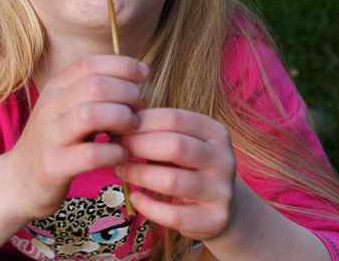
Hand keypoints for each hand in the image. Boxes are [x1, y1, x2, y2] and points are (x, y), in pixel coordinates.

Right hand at [3, 55, 149, 219]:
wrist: (19, 180)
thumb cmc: (56, 142)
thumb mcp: (68, 109)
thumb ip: (93, 93)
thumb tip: (132, 82)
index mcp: (55, 88)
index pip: (90, 64)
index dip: (122, 65)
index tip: (144, 74)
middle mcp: (50, 107)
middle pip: (94, 85)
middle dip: (126, 93)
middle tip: (138, 110)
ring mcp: (49, 136)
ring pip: (90, 115)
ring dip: (121, 119)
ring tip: (131, 130)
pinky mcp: (52, 166)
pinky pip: (89, 154)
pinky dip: (113, 152)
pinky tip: (121, 155)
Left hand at [113, 108, 237, 241]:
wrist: (221, 208)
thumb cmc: (188, 167)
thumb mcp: (180, 143)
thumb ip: (155, 131)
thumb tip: (113, 122)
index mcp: (215, 132)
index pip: (174, 118)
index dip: (140, 122)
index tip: (117, 127)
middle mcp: (224, 159)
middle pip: (175, 146)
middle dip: (138, 145)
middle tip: (114, 148)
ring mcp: (222, 191)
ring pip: (172, 180)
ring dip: (138, 174)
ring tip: (119, 170)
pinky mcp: (215, 220)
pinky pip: (174, 215)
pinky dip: (148, 206)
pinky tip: (134, 197)